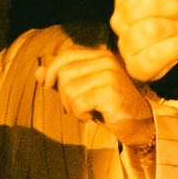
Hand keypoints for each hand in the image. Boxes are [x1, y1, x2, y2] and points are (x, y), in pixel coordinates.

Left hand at [38, 45, 155, 150]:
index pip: (67, 54)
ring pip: (69, 89)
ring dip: (73, 106)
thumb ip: (62, 80)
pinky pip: (78, 103)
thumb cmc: (109, 107)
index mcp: (101, 55)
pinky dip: (80, 114)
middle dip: (64, 94)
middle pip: (64, 73)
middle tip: (77, 106)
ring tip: (88, 110)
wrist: (140, 124)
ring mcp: (109, 75)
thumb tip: (38, 72)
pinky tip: (93, 116)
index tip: (48, 85)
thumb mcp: (84, 90)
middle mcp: (106, 61)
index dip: (52, 69)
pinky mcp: (109, 92)